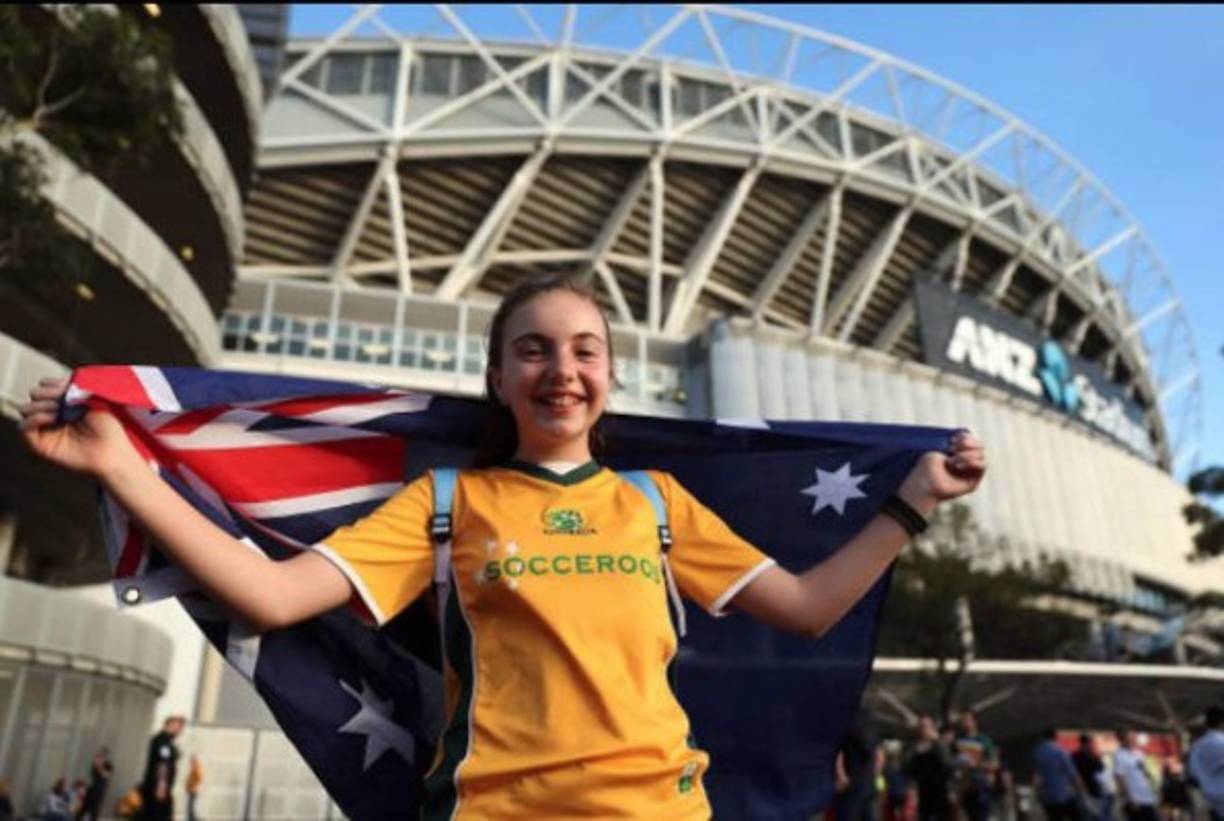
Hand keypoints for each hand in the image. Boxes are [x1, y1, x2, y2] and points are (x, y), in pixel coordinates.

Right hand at [18, 376, 135, 476]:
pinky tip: (53, 418)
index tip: (69, 386)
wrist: (110, 450)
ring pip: (25, 408)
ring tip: (59, 409)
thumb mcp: (91, 401)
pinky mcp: (40, 443)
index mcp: (65, 402)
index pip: (45, 385)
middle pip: (34, 394)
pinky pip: (23, 426)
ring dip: (41, 404)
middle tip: (63, 399)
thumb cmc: (107, 426)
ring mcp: (45, 428)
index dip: (53, 383)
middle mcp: (53, 413)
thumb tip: (49, 384)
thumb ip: (71, 388)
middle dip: (47, 393)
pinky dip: (35, 418)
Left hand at [897, 431, 985, 512]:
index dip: (965, 437)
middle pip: (980, 446)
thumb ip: (953, 445)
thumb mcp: (937, 450)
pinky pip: (983, 465)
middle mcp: (965, 461)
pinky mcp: (974, 481)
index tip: (952, 439)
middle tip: (953, 448)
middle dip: (968, 443)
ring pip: (981, 455)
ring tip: (952, 460)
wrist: (924, 484)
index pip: (971, 440)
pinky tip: (958, 465)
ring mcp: (970, 471)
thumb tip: (967, 436)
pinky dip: (972, 462)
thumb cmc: (926, 467)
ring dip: (967, 455)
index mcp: (957, 452)